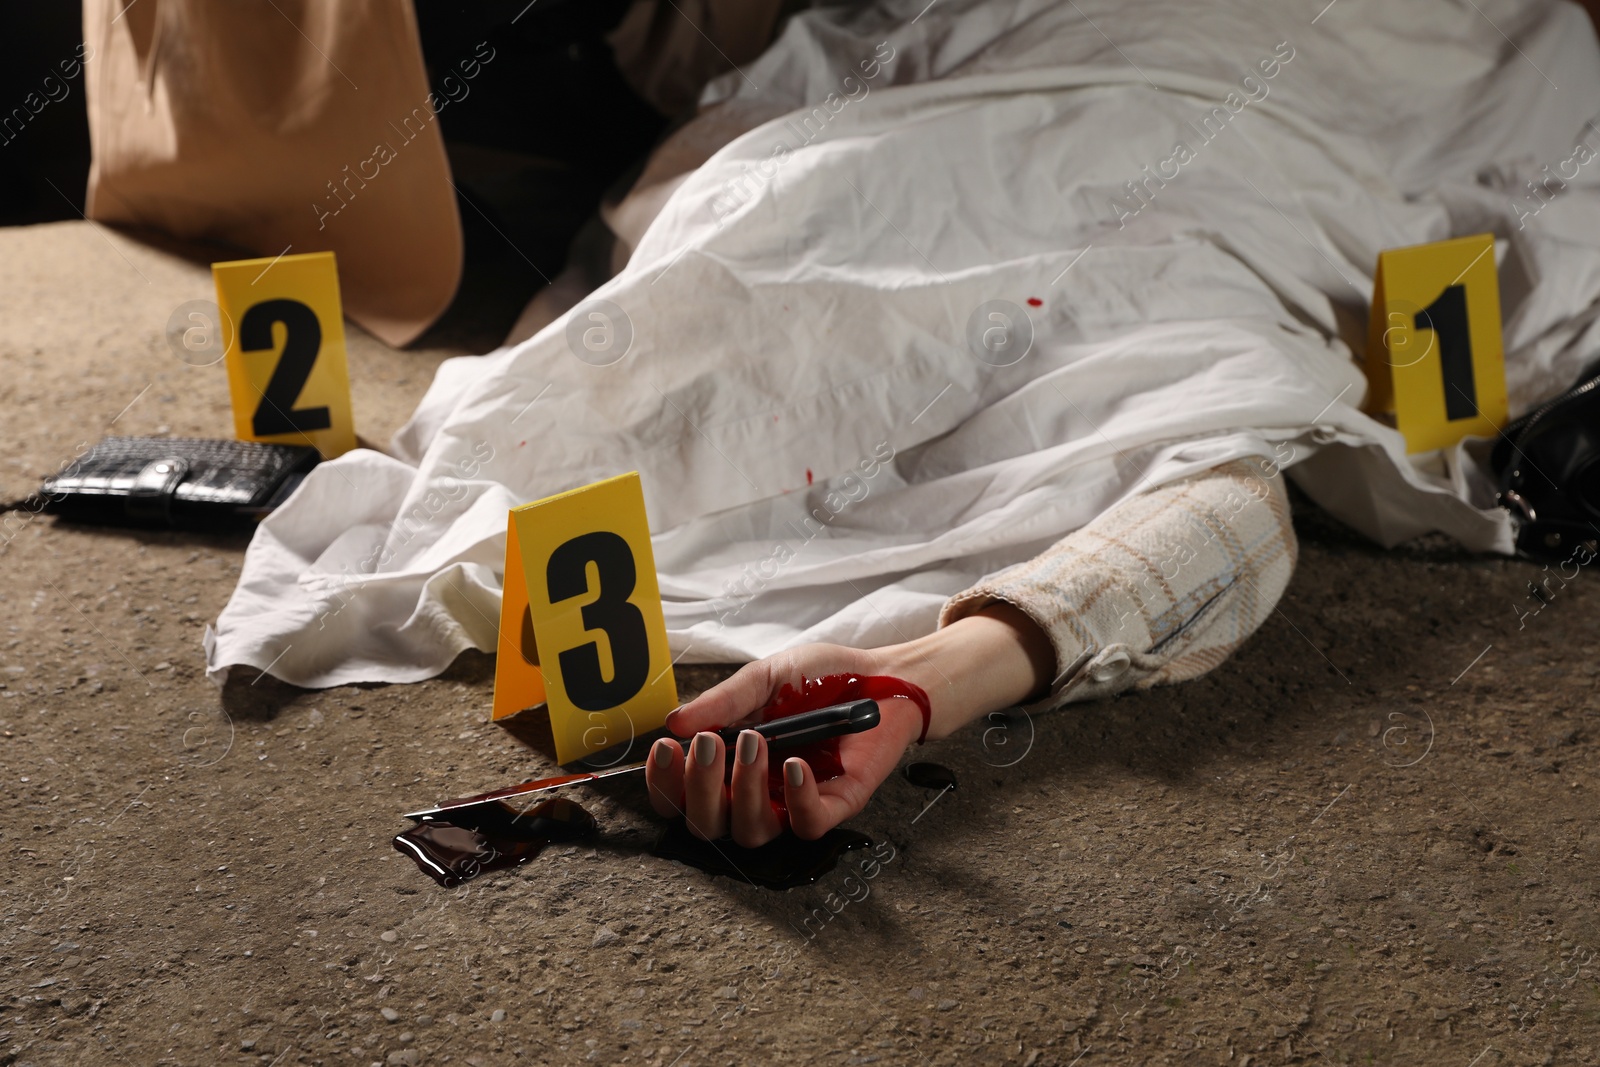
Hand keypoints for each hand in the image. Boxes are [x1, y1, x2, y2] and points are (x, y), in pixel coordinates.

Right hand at [644, 605, 1054, 847]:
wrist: (885, 675)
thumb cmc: (823, 676)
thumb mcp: (765, 677)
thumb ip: (724, 701)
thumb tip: (674, 722)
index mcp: (730, 763)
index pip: (682, 794)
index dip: (665, 783)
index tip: (664, 750)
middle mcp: (756, 791)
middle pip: (708, 823)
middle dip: (698, 789)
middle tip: (707, 746)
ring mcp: (794, 802)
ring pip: (751, 831)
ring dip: (742, 791)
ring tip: (755, 743)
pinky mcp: (835, 805)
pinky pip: (806, 824)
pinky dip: (796, 800)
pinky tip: (794, 765)